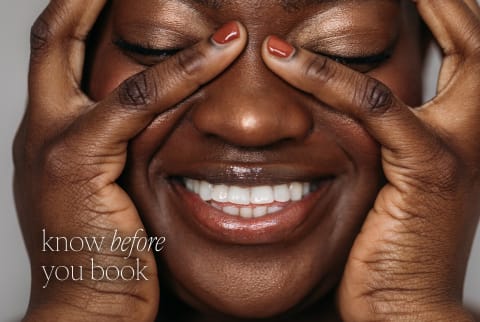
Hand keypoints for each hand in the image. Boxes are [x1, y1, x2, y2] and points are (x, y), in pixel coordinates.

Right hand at [13, 1, 245, 319]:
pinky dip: (185, 73)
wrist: (84, 307)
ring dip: (155, 25)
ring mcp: (52, 141)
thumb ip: (121, 152)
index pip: (58, 54)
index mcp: (47, 133)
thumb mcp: (106, 192)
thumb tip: (158, 128)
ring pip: (103, 60)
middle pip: (52, 36)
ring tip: (211, 15)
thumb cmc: (104, 255)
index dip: (80, 16)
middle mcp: (40, 128)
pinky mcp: (78, 162)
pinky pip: (139, 103)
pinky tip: (223, 52)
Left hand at [261, 0, 479, 320]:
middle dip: (447, 3)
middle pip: (475, 40)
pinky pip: (374, 109)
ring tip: (338, 10)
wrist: (408, 304)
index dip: (449, 14)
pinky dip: (327, 80)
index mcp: (468, 130)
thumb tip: (352, 103)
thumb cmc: (393, 245)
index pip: (470, 51)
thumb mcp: (396, 179)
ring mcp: (461, 148)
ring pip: (424, 62)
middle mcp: (478, 131)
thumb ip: (387, 136)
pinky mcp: (429, 171)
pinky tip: (285, 60)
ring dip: (386, 28)